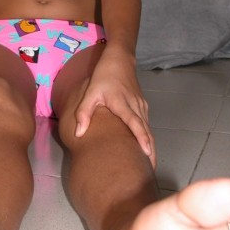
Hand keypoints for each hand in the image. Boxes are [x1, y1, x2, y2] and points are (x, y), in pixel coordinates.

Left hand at [73, 52, 155, 166]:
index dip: (142, 138)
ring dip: (150, 145)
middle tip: (150, 169)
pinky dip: (148, 136)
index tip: (147, 153)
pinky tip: (146, 147)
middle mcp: (136, 106)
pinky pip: (147, 124)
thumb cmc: (104, 75)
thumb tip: (79, 133)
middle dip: (150, 150)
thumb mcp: (90, 91)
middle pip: (146, 131)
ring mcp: (141, 106)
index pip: (135, 123)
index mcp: (123, 103)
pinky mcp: (143, 106)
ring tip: (149, 164)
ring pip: (148, 128)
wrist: (119, 59)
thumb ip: (84, 112)